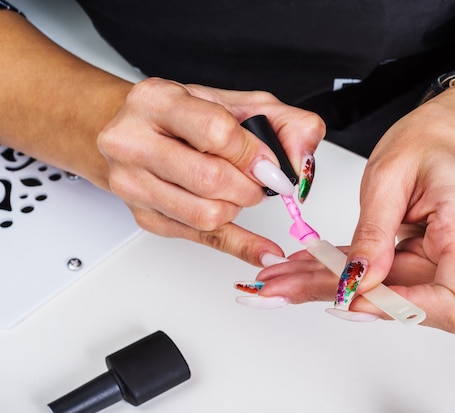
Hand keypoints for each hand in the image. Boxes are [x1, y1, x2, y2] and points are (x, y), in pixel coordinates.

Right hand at [97, 78, 324, 263]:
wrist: (132, 133)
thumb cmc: (186, 118)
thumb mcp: (236, 105)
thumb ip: (283, 124)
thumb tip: (301, 160)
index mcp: (156, 101)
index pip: (217, 133)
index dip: (254, 155)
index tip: (270, 165)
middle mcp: (134, 142)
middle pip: (211, 180)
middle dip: (249, 187)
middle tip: (257, 181)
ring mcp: (133, 184)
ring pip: (207, 215)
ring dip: (238, 208)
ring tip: (238, 192)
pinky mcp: (146, 218)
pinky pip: (204, 239)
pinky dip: (242, 245)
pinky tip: (263, 249)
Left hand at [252, 85, 454, 331]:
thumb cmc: (435, 140)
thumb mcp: (391, 175)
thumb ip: (374, 233)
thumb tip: (355, 281)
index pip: (449, 304)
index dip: (399, 309)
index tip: (350, 296)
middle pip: (403, 300)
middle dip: (337, 293)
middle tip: (280, 287)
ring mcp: (450, 266)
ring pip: (385, 292)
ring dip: (330, 285)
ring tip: (282, 278)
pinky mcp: (428, 264)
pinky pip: (385, 278)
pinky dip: (343, 272)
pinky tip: (305, 268)